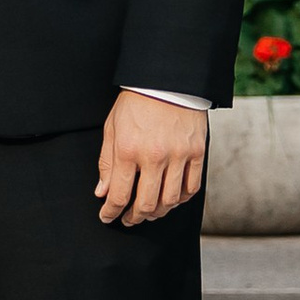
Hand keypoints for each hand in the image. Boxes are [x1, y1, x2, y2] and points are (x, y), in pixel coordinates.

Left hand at [95, 90, 207, 226]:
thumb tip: (103, 192)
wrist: (167, 80)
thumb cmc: (136, 103)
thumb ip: (107, 162)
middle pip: (146, 204)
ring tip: (149, 213)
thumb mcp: (112, 128)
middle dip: (134, 217)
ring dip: (158, 213)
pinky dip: (180, 199)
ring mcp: (179, 155)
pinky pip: (191, 188)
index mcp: (128, 150)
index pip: (119, 194)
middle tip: (128, 220)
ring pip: (170, 200)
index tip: (107, 217)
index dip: (111, 211)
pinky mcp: (197, 152)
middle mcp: (154, 156)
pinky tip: (170, 199)